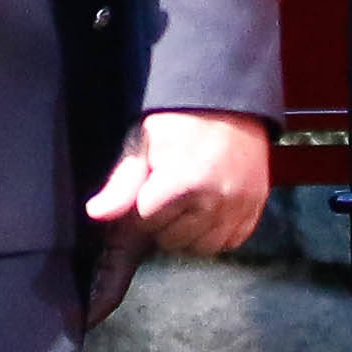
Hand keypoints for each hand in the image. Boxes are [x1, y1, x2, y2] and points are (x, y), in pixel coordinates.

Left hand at [83, 108, 268, 258]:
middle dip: (163, 221)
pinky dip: (216, 234)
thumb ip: (121, 184)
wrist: (229, 102)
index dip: (141, 204)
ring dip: (188, 233)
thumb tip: (95, 214)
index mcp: (184, 181)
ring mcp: (240, 205)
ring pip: (201, 248)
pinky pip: (230, 243)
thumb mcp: (143, 143)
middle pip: (172, 239)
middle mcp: (216, 198)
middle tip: (168, 193)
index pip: (146, 220)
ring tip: (186, 205)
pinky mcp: (256, 208)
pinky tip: (207, 213)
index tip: (149, 186)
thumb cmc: (179, 121)